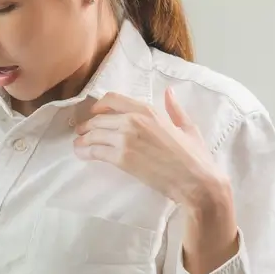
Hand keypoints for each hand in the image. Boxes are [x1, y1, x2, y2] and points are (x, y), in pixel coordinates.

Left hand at [73, 88, 237, 273]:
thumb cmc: (195, 155)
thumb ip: (175, 108)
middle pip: (98, 118)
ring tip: (78, 145)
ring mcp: (125, 139)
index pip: (112, 99)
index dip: (98, 106)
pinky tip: (82, 154)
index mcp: (148, 110)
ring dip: (83, 139)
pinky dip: (85, 152)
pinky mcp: (122, 158)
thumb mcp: (187, 126)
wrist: (196, 181)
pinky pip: (95, 152)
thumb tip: (168, 92)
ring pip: (93, 134)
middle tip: (82, 133)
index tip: (93, 113)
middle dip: (87, 126)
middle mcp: (133, 120)